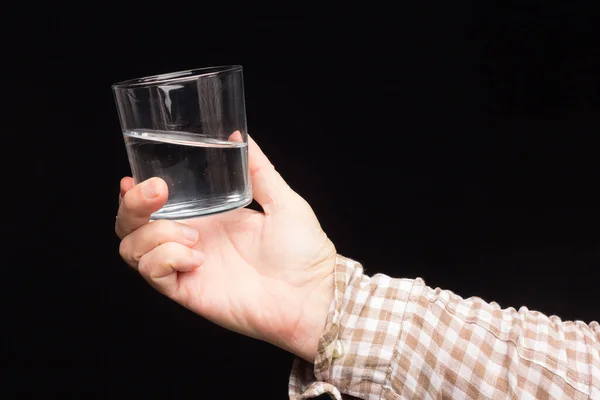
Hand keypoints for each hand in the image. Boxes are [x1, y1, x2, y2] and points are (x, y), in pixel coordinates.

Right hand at [115, 135, 335, 361]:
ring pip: (133, 249)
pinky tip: (197, 257)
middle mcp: (190, 241)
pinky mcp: (188, 291)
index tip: (131, 177)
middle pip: (132, 226)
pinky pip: (153, 272)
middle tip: (157, 193)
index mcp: (207, 218)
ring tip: (194, 235)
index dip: (134, 194)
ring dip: (155, 233)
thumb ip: (258, 169)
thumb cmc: (303, 251)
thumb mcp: (282, 200)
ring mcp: (186, 266)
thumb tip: (240, 137)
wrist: (313, 293)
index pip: (154, 206)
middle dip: (131, 206)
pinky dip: (167, 258)